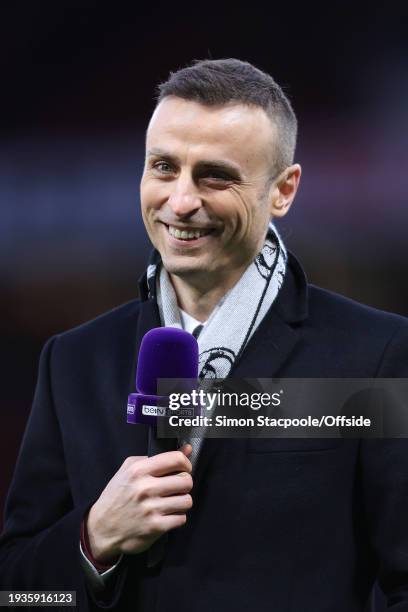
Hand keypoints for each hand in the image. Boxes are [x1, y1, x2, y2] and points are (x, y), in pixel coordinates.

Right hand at [86, 444, 192, 562]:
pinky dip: (176, 517)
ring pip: (187, 500)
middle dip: (184, 484)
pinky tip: (166, 515)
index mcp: (139, 470)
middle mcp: (146, 488)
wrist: (101, 528)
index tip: (184, 468)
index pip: (176, 459)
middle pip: (186, 480)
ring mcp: (151, 508)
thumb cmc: (117, 496)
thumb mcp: (129, 469)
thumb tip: (187, 449)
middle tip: (176, 487)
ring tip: (171, 502)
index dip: (185, 463)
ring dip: (181, 501)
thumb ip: (158, 457)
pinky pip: (181, 518)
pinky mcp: (155, 527)